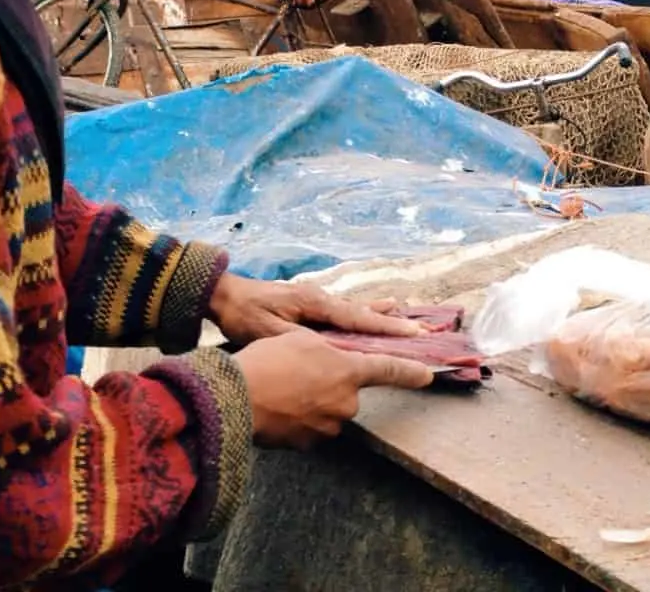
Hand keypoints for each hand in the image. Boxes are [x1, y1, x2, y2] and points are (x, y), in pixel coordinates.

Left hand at [209, 272, 422, 346]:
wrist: (224, 295)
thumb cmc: (243, 315)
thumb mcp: (268, 332)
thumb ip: (298, 342)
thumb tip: (327, 354)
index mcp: (314, 302)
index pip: (357, 318)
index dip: (386, 327)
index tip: (413, 334)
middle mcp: (321, 298)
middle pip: (364, 313)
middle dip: (394, 323)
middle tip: (425, 330)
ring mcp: (316, 300)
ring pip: (356, 311)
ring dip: (382, 316)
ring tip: (409, 316)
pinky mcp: (310, 305)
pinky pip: (345, 312)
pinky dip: (365, 314)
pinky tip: (377, 310)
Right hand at [234, 328, 433, 448]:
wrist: (237, 399)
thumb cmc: (268, 361)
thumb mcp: (300, 337)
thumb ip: (329, 348)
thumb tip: (335, 365)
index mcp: (346, 372)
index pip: (387, 369)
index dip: (410, 371)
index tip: (429, 375)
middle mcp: (345, 403)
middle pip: (346, 391)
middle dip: (329, 382)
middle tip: (297, 370)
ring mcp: (328, 427)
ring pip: (327, 409)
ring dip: (311, 399)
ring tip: (280, 386)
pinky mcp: (308, 445)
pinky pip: (309, 426)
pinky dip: (297, 416)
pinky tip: (276, 404)